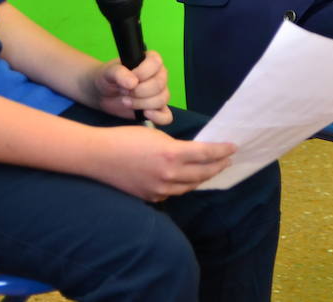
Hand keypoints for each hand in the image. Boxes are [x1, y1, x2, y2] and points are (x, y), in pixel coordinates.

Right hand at [89, 126, 235, 201]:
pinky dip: (183, 185)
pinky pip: (173, 192)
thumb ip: (175, 146)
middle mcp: (169, 175)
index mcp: (172, 154)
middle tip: (228, 160)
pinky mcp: (150, 197)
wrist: (98, 157)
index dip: (222, 151)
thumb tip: (190, 153)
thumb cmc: (125, 138)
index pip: (206, 154)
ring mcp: (160, 189)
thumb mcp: (155, 135)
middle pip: (202, 173)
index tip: (234, 147)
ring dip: (203, 177)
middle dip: (218, 165)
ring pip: (190, 185)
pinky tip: (187, 179)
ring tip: (212, 170)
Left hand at [93, 50, 172, 124]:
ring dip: (142, 103)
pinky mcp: (157, 110)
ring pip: (162, 99)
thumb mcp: (109, 72)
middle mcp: (159, 75)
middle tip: (123, 92)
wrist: (103, 94)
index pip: (156, 63)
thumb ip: (119, 73)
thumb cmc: (108, 78)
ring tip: (126, 101)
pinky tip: (144, 114)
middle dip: (139, 91)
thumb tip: (133, 82)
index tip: (128, 80)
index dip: (142, 73)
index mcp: (150, 61)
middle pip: (159, 84)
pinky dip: (158, 117)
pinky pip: (166, 116)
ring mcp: (160, 93)